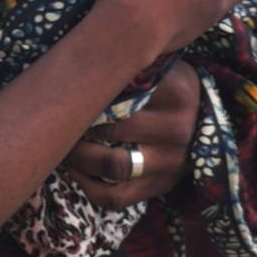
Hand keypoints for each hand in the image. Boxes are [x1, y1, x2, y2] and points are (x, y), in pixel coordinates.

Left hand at [62, 60, 199, 207]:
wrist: (201, 113)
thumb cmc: (164, 81)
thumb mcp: (154, 64)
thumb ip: (126, 62)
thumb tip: (76, 59)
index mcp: (175, 94)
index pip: (123, 95)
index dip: (87, 95)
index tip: (65, 90)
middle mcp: (177, 131)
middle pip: (114, 130)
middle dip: (77, 126)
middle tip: (55, 117)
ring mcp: (172, 164)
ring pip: (114, 167)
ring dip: (79, 157)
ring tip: (61, 143)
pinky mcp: (161, 187)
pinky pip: (117, 197)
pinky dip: (88, 186)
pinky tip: (74, 169)